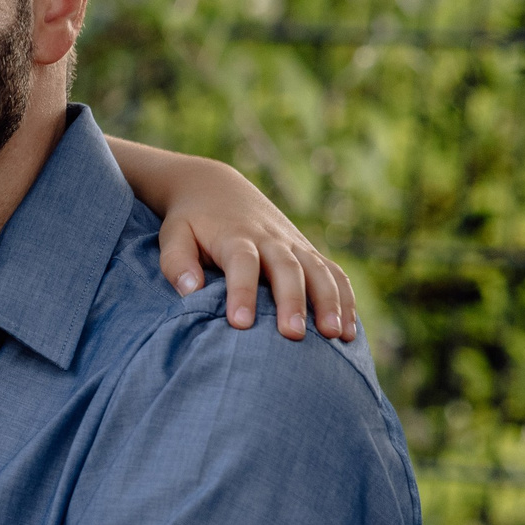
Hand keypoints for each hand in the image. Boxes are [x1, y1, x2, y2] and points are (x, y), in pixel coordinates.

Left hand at [155, 163, 356, 342]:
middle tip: (293, 335)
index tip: (240, 324)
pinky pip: (333, 273)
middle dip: (293, 301)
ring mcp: (293, 243)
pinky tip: (350, 331)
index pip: (242, 263)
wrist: (216, 188)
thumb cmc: (191, 221)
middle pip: (287, 268)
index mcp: (235, 236)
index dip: (242, 291)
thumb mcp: (173, 234)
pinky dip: (346, 298)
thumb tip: (190, 291)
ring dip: (330, 302)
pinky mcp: (306, 250)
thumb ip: (176, 261)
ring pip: (318, 270)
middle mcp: (270, 238)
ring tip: (335, 336)